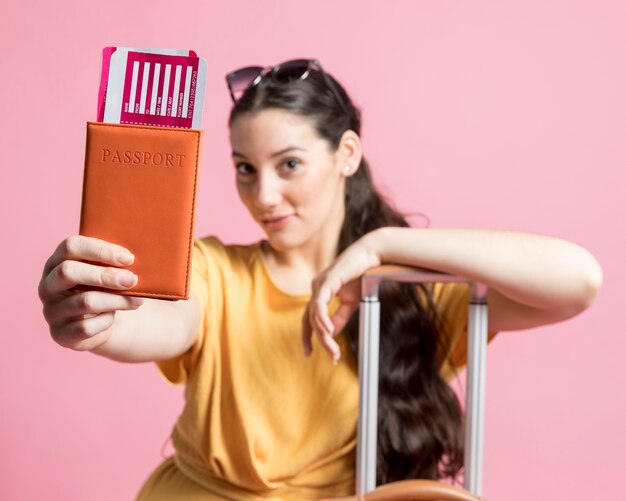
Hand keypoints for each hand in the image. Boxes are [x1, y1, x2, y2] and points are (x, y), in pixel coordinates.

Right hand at [38, 235, 143, 350]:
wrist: (100, 322)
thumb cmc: (105, 289)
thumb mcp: (107, 272)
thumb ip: (115, 263)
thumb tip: (136, 260)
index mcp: (57, 261)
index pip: (71, 246)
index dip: (101, 250)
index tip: (129, 258)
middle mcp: (48, 285)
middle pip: (69, 271)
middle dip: (106, 275)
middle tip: (132, 279)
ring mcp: (51, 311)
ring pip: (84, 301)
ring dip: (116, 300)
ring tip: (137, 300)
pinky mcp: (60, 334)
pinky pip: (86, 327)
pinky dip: (107, 321)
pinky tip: (115, 317)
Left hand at [302, 233, 380, 362]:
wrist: (371, 257)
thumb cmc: (361, 275)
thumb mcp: (350, 302)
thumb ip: (339, 317)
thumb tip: (331, 333)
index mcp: (319, 292)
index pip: (308, 318)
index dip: (307, 337)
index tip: (308, 353)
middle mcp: (316, 288)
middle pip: (310, 320)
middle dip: (319, 341)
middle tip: (333, 357)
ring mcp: (319, 284)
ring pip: (315, 315)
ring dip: (324, 335)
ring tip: (334, 350)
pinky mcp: (326, 281)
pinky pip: (319, 304)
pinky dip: (322, 319)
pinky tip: (329, 331)